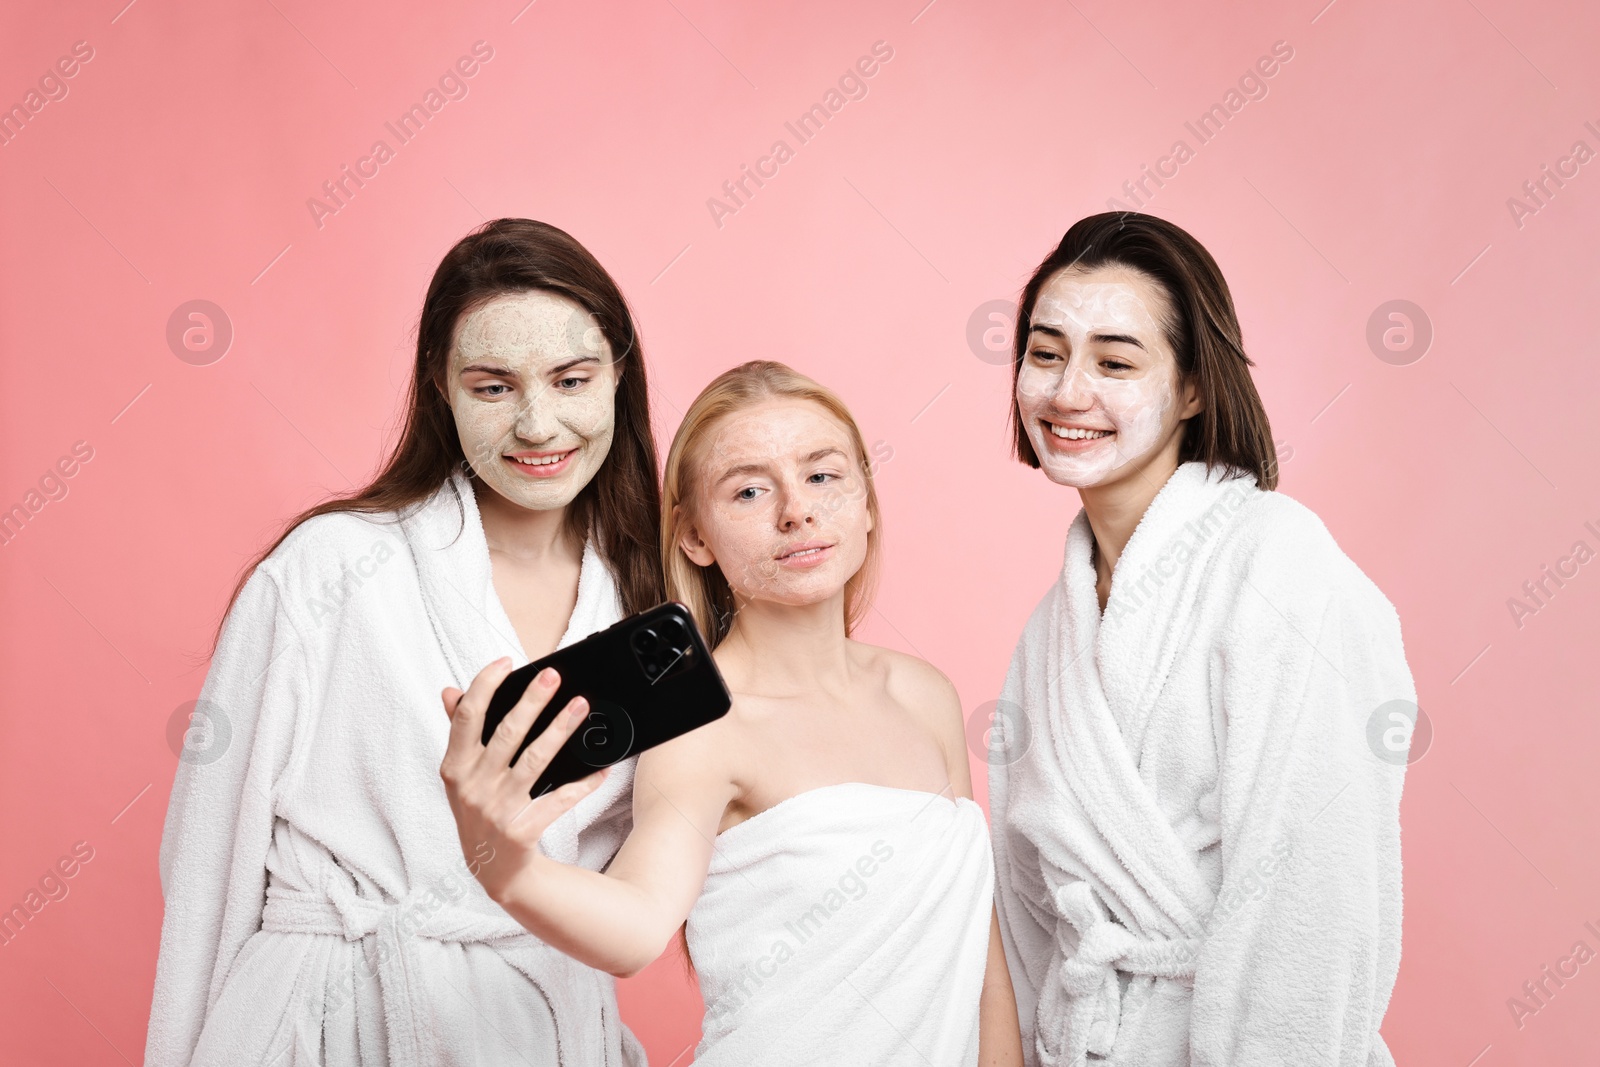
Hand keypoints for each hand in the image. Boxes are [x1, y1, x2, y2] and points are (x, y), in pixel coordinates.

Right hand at [439, 658, 610, 901]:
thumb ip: (458, 733)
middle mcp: (473, 787)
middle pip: (506, 734)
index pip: (466, 717)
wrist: (494, 869)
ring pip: (535, 761)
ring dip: (560, 731)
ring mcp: (497, 810)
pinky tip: (601, 767)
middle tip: (554, 676)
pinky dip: (583, 783)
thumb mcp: (461, 775)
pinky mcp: (522, 830)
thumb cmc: (480, 809)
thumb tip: (449, 692)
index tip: (506, 663)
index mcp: (455, 768)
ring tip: (581, 706)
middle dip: (532, 701)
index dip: (483, 685)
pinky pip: (559, 799)